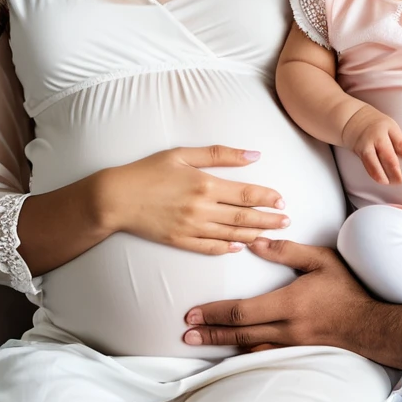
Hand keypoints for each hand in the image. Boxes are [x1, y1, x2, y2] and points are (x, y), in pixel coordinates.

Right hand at [100, 145, 288, 253]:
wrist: (115, 198)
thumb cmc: (147, 171)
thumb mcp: (182, 154)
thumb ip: (219, 154)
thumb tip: (253, 155)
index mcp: (204, 184)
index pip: (245, 193)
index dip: (267, 198)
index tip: (282, 201)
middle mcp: (201, 209)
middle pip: (243, 216)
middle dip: (268, 220)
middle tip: (286, 221)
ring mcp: (191, 228)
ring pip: (230, 234)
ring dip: (254, 235)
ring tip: (271, 235)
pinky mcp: (180, 241)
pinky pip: (209, 247)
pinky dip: (226, 248)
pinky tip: (239, 246)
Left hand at [182, 236, 401, 373]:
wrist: (370, 324)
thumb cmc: (347, 287)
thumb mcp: (321, 259)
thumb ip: (288, 251)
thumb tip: (255, 242)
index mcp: (287, 303)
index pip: (242, 310)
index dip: (214, 313)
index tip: (192, 314)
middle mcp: (285, 327)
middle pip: (238, 332)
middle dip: (209, 332)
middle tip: (185, 335)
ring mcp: (291, 343)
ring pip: (248, 346)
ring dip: (222, 343)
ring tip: (200, 342)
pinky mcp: (296, 350)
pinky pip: (264, 353)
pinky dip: (244, 352)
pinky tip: (233, 352)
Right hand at [341, 104, 401, 184]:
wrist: (354, 121)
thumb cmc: (377, 126)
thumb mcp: (391, 128)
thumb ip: (401, 142)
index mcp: (387, 128)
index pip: (398, 141)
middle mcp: (375, 137)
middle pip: (386, 155)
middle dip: (394, 170)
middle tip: (400, 180)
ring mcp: (365, 146)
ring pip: (373, 163)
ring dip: (381, 175)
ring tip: (388, 182)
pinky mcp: (359, 153)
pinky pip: (367, 166)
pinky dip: (374, 174)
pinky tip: (380, 179)